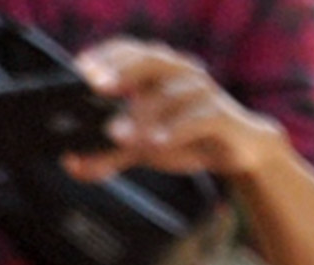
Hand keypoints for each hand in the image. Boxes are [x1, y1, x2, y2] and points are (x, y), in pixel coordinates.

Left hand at [72, 40, 278, 180]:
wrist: (241, 150)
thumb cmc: (189, 137)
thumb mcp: (143, 145)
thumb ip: (108, 154)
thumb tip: (72, 165)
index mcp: (157, 69)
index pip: (127, 50)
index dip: (105, 56)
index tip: (82, 70)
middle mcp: (180, 72)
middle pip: (151, 59)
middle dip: (123, 70)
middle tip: (98, 87)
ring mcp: (204, 92)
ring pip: (172, 94)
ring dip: (144, 114)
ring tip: (120, 136)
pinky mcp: (223, 117)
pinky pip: (199, 118)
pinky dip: (176, 130)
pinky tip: (157, 143)